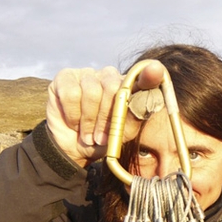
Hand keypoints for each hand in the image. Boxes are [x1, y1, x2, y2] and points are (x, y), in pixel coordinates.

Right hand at [46, 61, 164, 166]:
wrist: (72, 150)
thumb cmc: (101, 140)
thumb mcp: (122, 133)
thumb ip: (136, 114)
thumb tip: (148, 97)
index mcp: (127, 88)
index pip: (140, 77)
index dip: (148, 75)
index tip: (156, 71)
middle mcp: (108, 76)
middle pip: (113, 87)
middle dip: (107, 118)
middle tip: (101, 138)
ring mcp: (86, 74)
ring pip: (91, 92)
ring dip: (89, 121)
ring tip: (88, 136)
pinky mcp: (65, 77)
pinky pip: (71, 94)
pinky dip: (73, 115)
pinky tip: (73, 123)